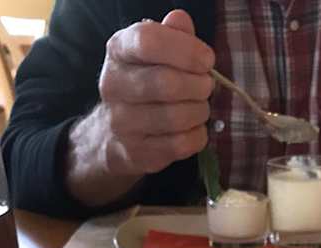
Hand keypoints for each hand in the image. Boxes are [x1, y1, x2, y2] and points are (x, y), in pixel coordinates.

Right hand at [65, 10, 213, 205]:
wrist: (114, 133)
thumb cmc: (143, 84)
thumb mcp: (153, 53)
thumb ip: (171, 35)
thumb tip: (181, 21)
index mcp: (118, 51)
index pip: (149, 41)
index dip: (186, 49)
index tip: (207, 59)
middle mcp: (113, 85)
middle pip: (167, 83)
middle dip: (198, 85)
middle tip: (206, 86)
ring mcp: (122, 123)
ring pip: (176, 117)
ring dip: (200, 111)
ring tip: (200, 107)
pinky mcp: (136, 153)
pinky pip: (180, 145)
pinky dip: (197, 136)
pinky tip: (194, 128)